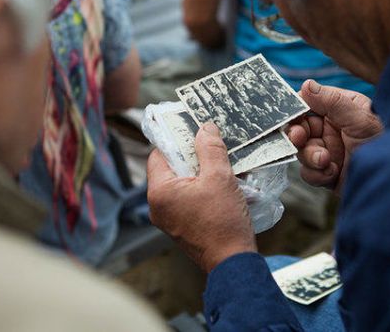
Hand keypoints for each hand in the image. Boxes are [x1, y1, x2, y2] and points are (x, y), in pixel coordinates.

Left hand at [147, 123, 256, 271]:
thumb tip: (205, 128)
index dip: (176, 140)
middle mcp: (158, 206)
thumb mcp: (219, 177)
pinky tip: (222, 186)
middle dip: (192, 157)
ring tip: (220, 167)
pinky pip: (188, 199)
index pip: (158, 154)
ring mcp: (169, 219)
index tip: (193, 132)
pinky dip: (202, 190)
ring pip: (181, 184)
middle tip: (211, 148)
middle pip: (170, 169)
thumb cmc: (223, 222)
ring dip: (200, 174)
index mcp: (159, 191)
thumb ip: (210, 149)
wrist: (232, 262)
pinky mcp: (181, 227)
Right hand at [287, 80, 383, 191]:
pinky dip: (317, 174)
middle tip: (300, 139)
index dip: (297, 112)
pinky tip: (333, 173)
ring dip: (311, 157)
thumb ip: (332, 101)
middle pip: (300, 129)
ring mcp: (329, 151)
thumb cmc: (386, 142)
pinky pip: (308, 172)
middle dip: (299, 136)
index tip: (294, 118)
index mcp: (340, 109)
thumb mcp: (360, 118)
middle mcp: (332, 129)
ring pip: (302, 152)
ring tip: (326, 161)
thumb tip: (306, 85)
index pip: (309, 105)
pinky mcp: (327, 173)